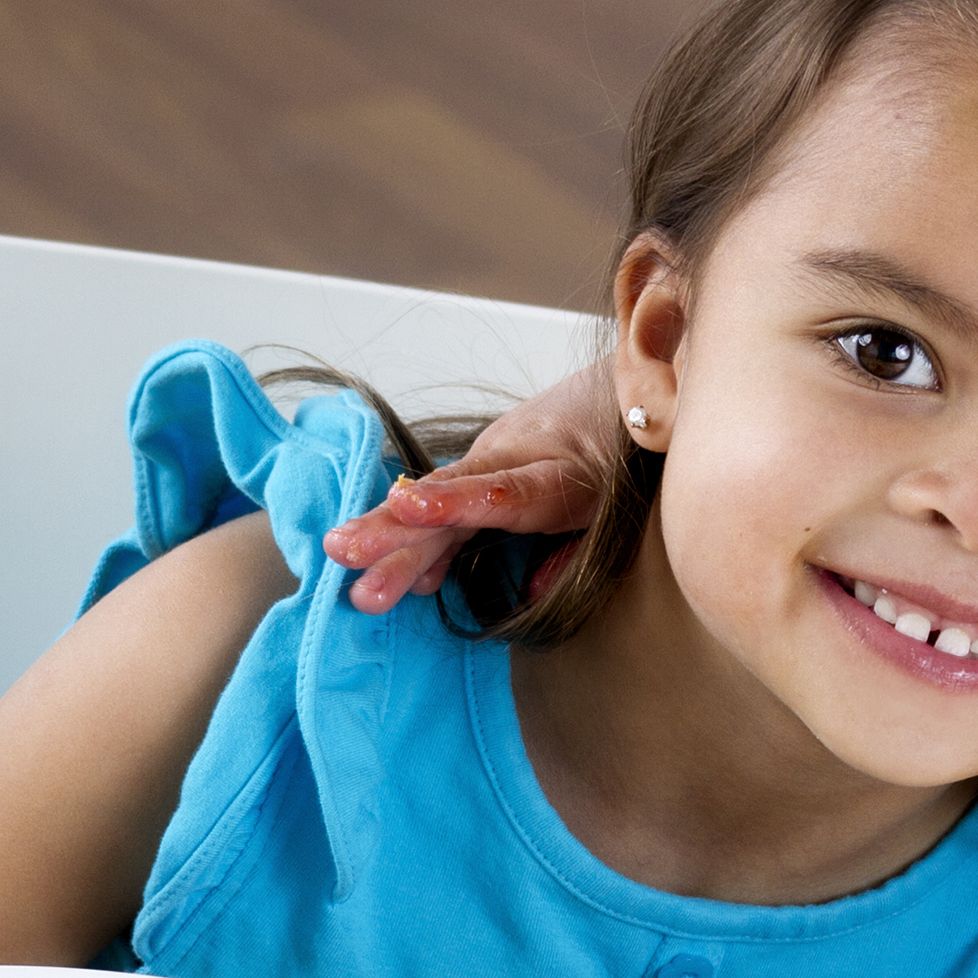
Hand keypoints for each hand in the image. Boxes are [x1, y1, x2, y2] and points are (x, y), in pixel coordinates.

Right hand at [317, 353, 622, 612]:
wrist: (637, 383)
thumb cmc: (633, 456)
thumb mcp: (623, 511)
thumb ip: (577, 555)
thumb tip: (530, 594)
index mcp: (562, 473)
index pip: (503, 491)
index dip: (455, 502)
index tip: (409, 508)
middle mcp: (519, 457)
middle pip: (452, 495)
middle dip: (396, 526)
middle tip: (343, 552)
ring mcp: (498, 454)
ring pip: (438, 493)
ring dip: (389, 527)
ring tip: (340, 553)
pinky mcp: (488, 458)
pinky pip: (447, 497)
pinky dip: (420, 529)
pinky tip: (394, 570)